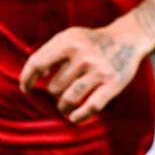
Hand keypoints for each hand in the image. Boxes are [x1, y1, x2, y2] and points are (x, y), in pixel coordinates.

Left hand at [18, 17, 148, 123]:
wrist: (128, 38)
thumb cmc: (91, 41)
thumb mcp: (70, 37)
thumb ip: (49, 52)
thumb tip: (34, 77)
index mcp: (69, 41)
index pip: (38, 62)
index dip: (27, 78)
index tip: (25, 89)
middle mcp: (84, 55)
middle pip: (55, 86)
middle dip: (54, 93)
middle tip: (60, 91)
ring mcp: (99, 70)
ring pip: (69, 99)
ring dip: (63, 107)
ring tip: (64, 107)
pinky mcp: (113, 84)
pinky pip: (91, 107)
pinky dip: (79, 116)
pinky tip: (74, 118)